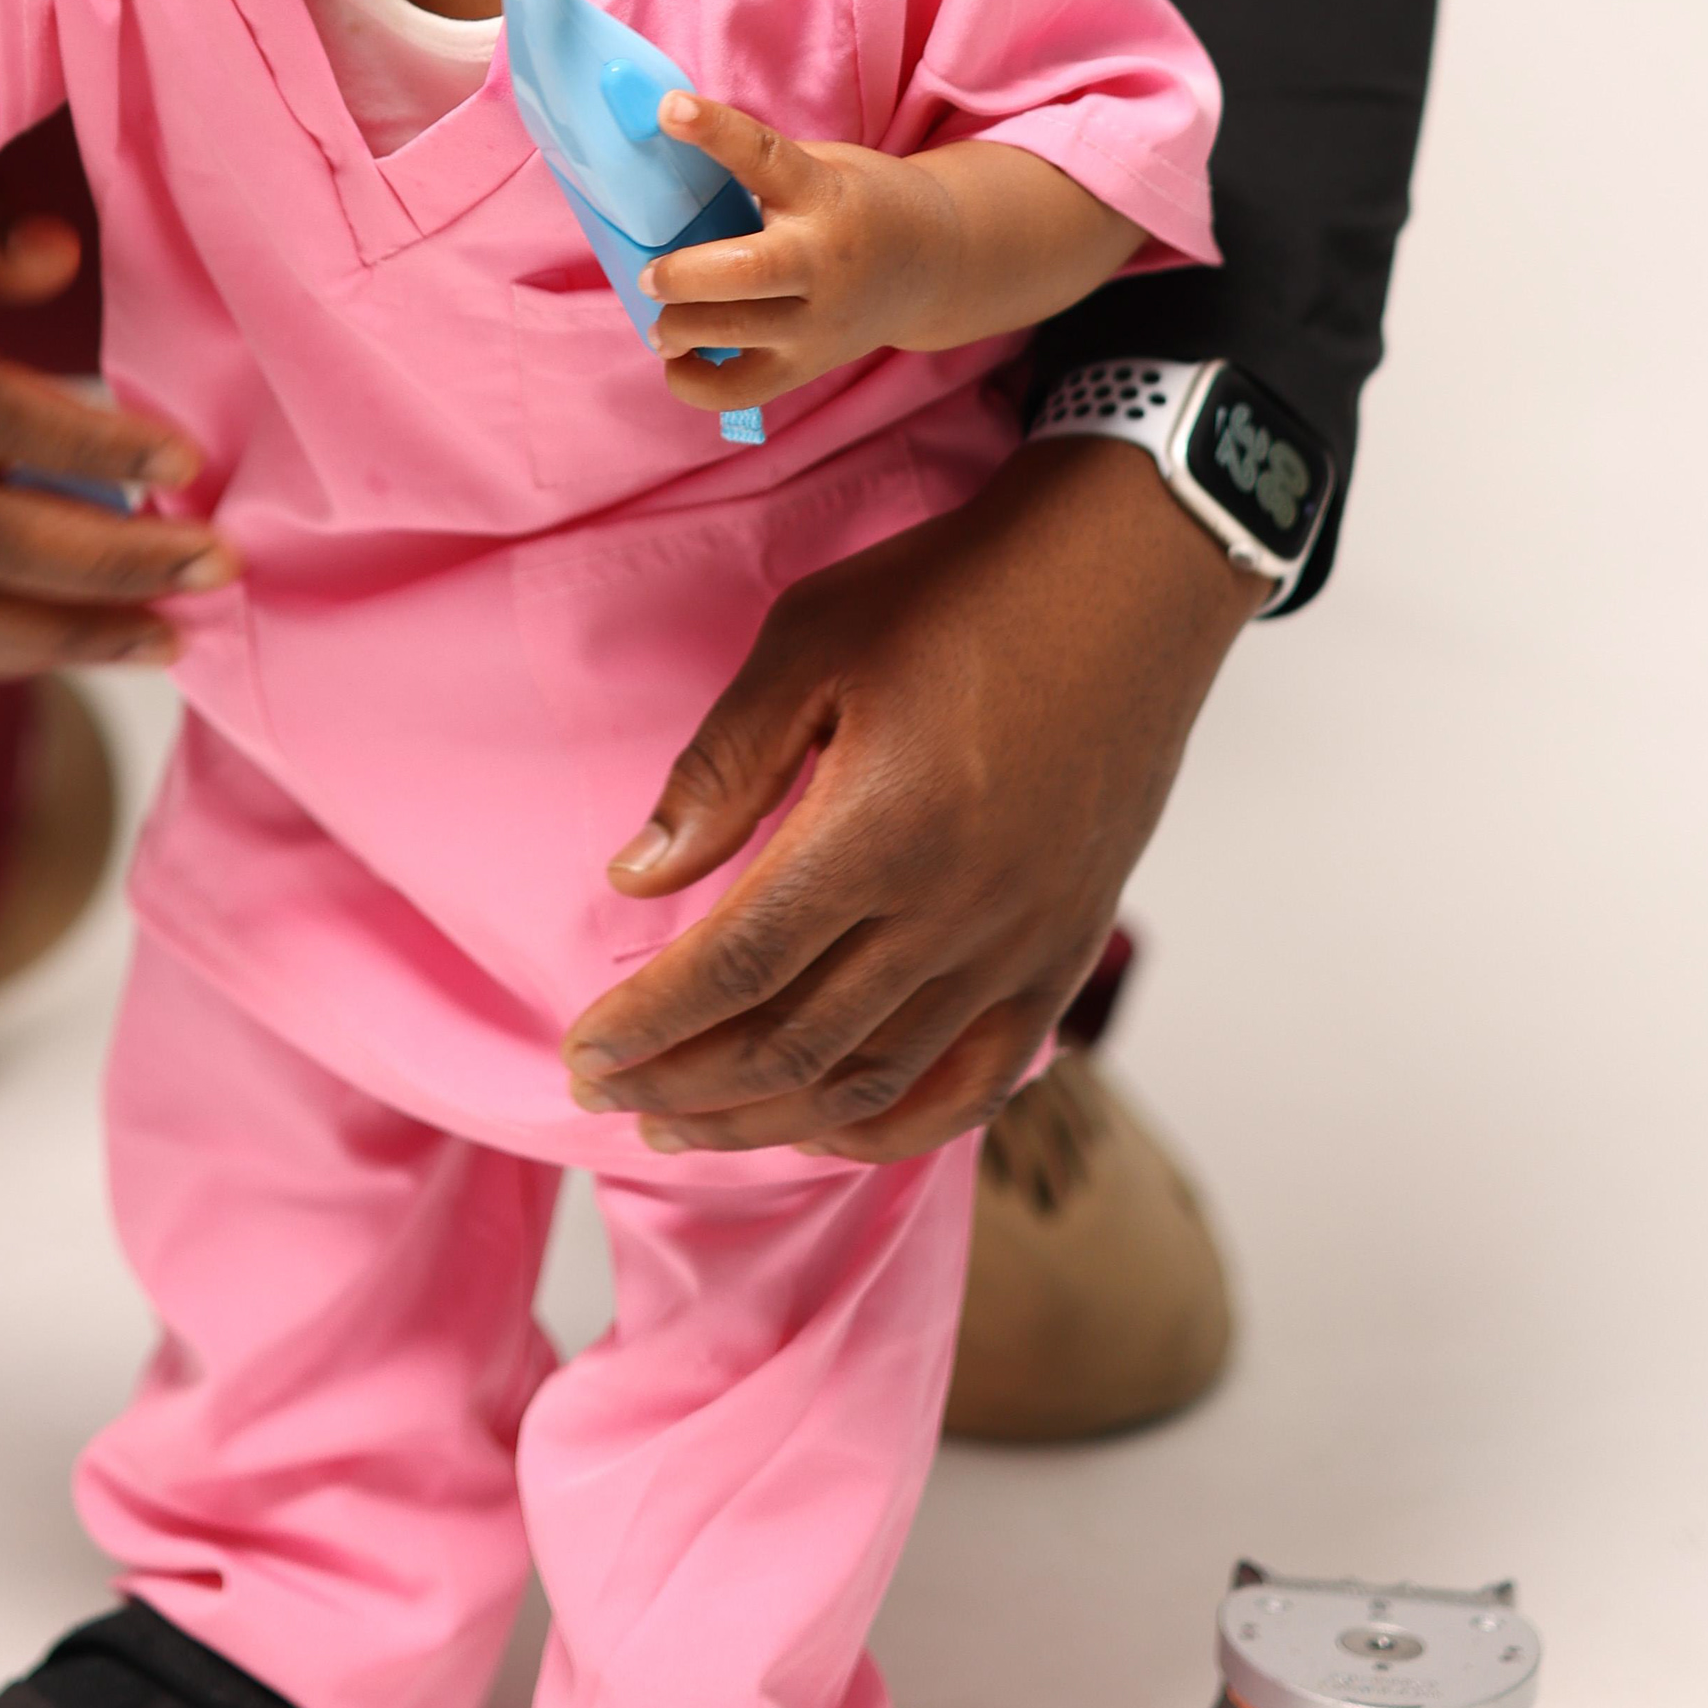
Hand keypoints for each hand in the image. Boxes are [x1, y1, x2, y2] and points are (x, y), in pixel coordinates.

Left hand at [560, 440, 1263, 1161]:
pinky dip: (894, 1127)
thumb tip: (635, 876)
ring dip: (766, 1119)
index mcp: (879, 832)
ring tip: (683, 1127)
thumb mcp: (810, 642)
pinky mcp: (1063, 953)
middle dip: (682, 1084)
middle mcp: (953, 912)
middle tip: (604, 1096)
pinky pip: (976, 1083)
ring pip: (873, 1082)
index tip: (582, 1054)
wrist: (1125, 578)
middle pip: (792, 1045)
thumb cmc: (958, 594)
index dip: (649, 1024)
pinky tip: (825, 1129)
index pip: (735, 966)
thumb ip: (722, 768)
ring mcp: (1018, 946)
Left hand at [639, 96, 1144, 414]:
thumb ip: (759, 168)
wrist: (937, 265)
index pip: (764, 156)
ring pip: (736, 333)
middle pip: (743, 272)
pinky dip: (695, 384)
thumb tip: (660, 156)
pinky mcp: (810, 365)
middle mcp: (822, 259)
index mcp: (822, 193)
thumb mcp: (824, 165)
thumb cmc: (860, 204)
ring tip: (661, 321)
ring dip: (678, 329)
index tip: (669, 110)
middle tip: (650, 272)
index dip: (714, 130)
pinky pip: (742, 390)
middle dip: (682, 275)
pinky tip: (680, 360)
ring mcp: (820, 322)